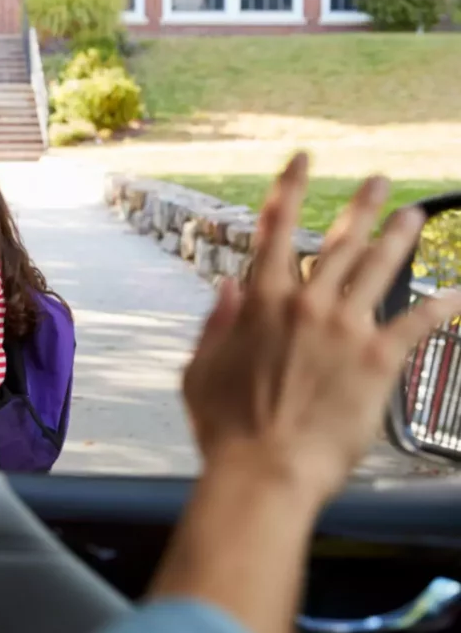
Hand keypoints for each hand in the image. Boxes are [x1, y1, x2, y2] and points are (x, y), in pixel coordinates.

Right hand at [184, 152, 460, 501]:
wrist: (264, 471)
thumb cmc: (224, 428)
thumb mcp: (198, 372)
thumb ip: (213, 325)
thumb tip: (225, 287)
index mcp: (260, 302)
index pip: (275, 230)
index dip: (289, 189)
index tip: (301, 161)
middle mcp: (305, 304)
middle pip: (339, 242)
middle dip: (360, 207)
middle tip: (379, 181)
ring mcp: (344, 330)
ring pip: (380, 269)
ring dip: (399, 238)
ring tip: (415, 215)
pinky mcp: (377, 361)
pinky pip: (415, 325)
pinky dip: (437, 308)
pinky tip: (455, 294)